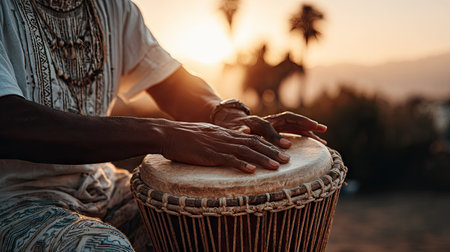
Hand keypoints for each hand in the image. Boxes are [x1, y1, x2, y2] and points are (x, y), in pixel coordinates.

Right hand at [159, 120, 289, 172]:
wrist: (168, 134)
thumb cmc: (185, 136)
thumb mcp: (208, 134)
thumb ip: (223, 138)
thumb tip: (238, 141)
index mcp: (226, 133)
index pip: (253, 138)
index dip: (269, 143)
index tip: (283, 149)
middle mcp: (226, 137)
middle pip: (254, 144)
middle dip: (272, 151)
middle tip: (288, 159)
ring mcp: (218, 146)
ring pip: (245, 152)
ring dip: (262, 159)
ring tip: (277, 167)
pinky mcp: (209, 155)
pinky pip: (228, 160)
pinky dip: (241, 165)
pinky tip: (252, 171)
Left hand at [213, 110, 326, 146]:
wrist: (231, 120)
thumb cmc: (232, 126)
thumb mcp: (234, 128)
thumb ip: (239, 129)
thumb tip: (244, 130)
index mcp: (261, 121)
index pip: (274, 125)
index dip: (279, 136)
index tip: (287, 147)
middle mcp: (272, 121)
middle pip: (291, 119)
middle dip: (306, 124)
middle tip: (320, 129)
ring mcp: (277, 125)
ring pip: (297, 126)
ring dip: (311, 131)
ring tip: (324, 140)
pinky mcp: (281, 130)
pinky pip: (297, 131)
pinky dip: (307, 135)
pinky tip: (319, 143)